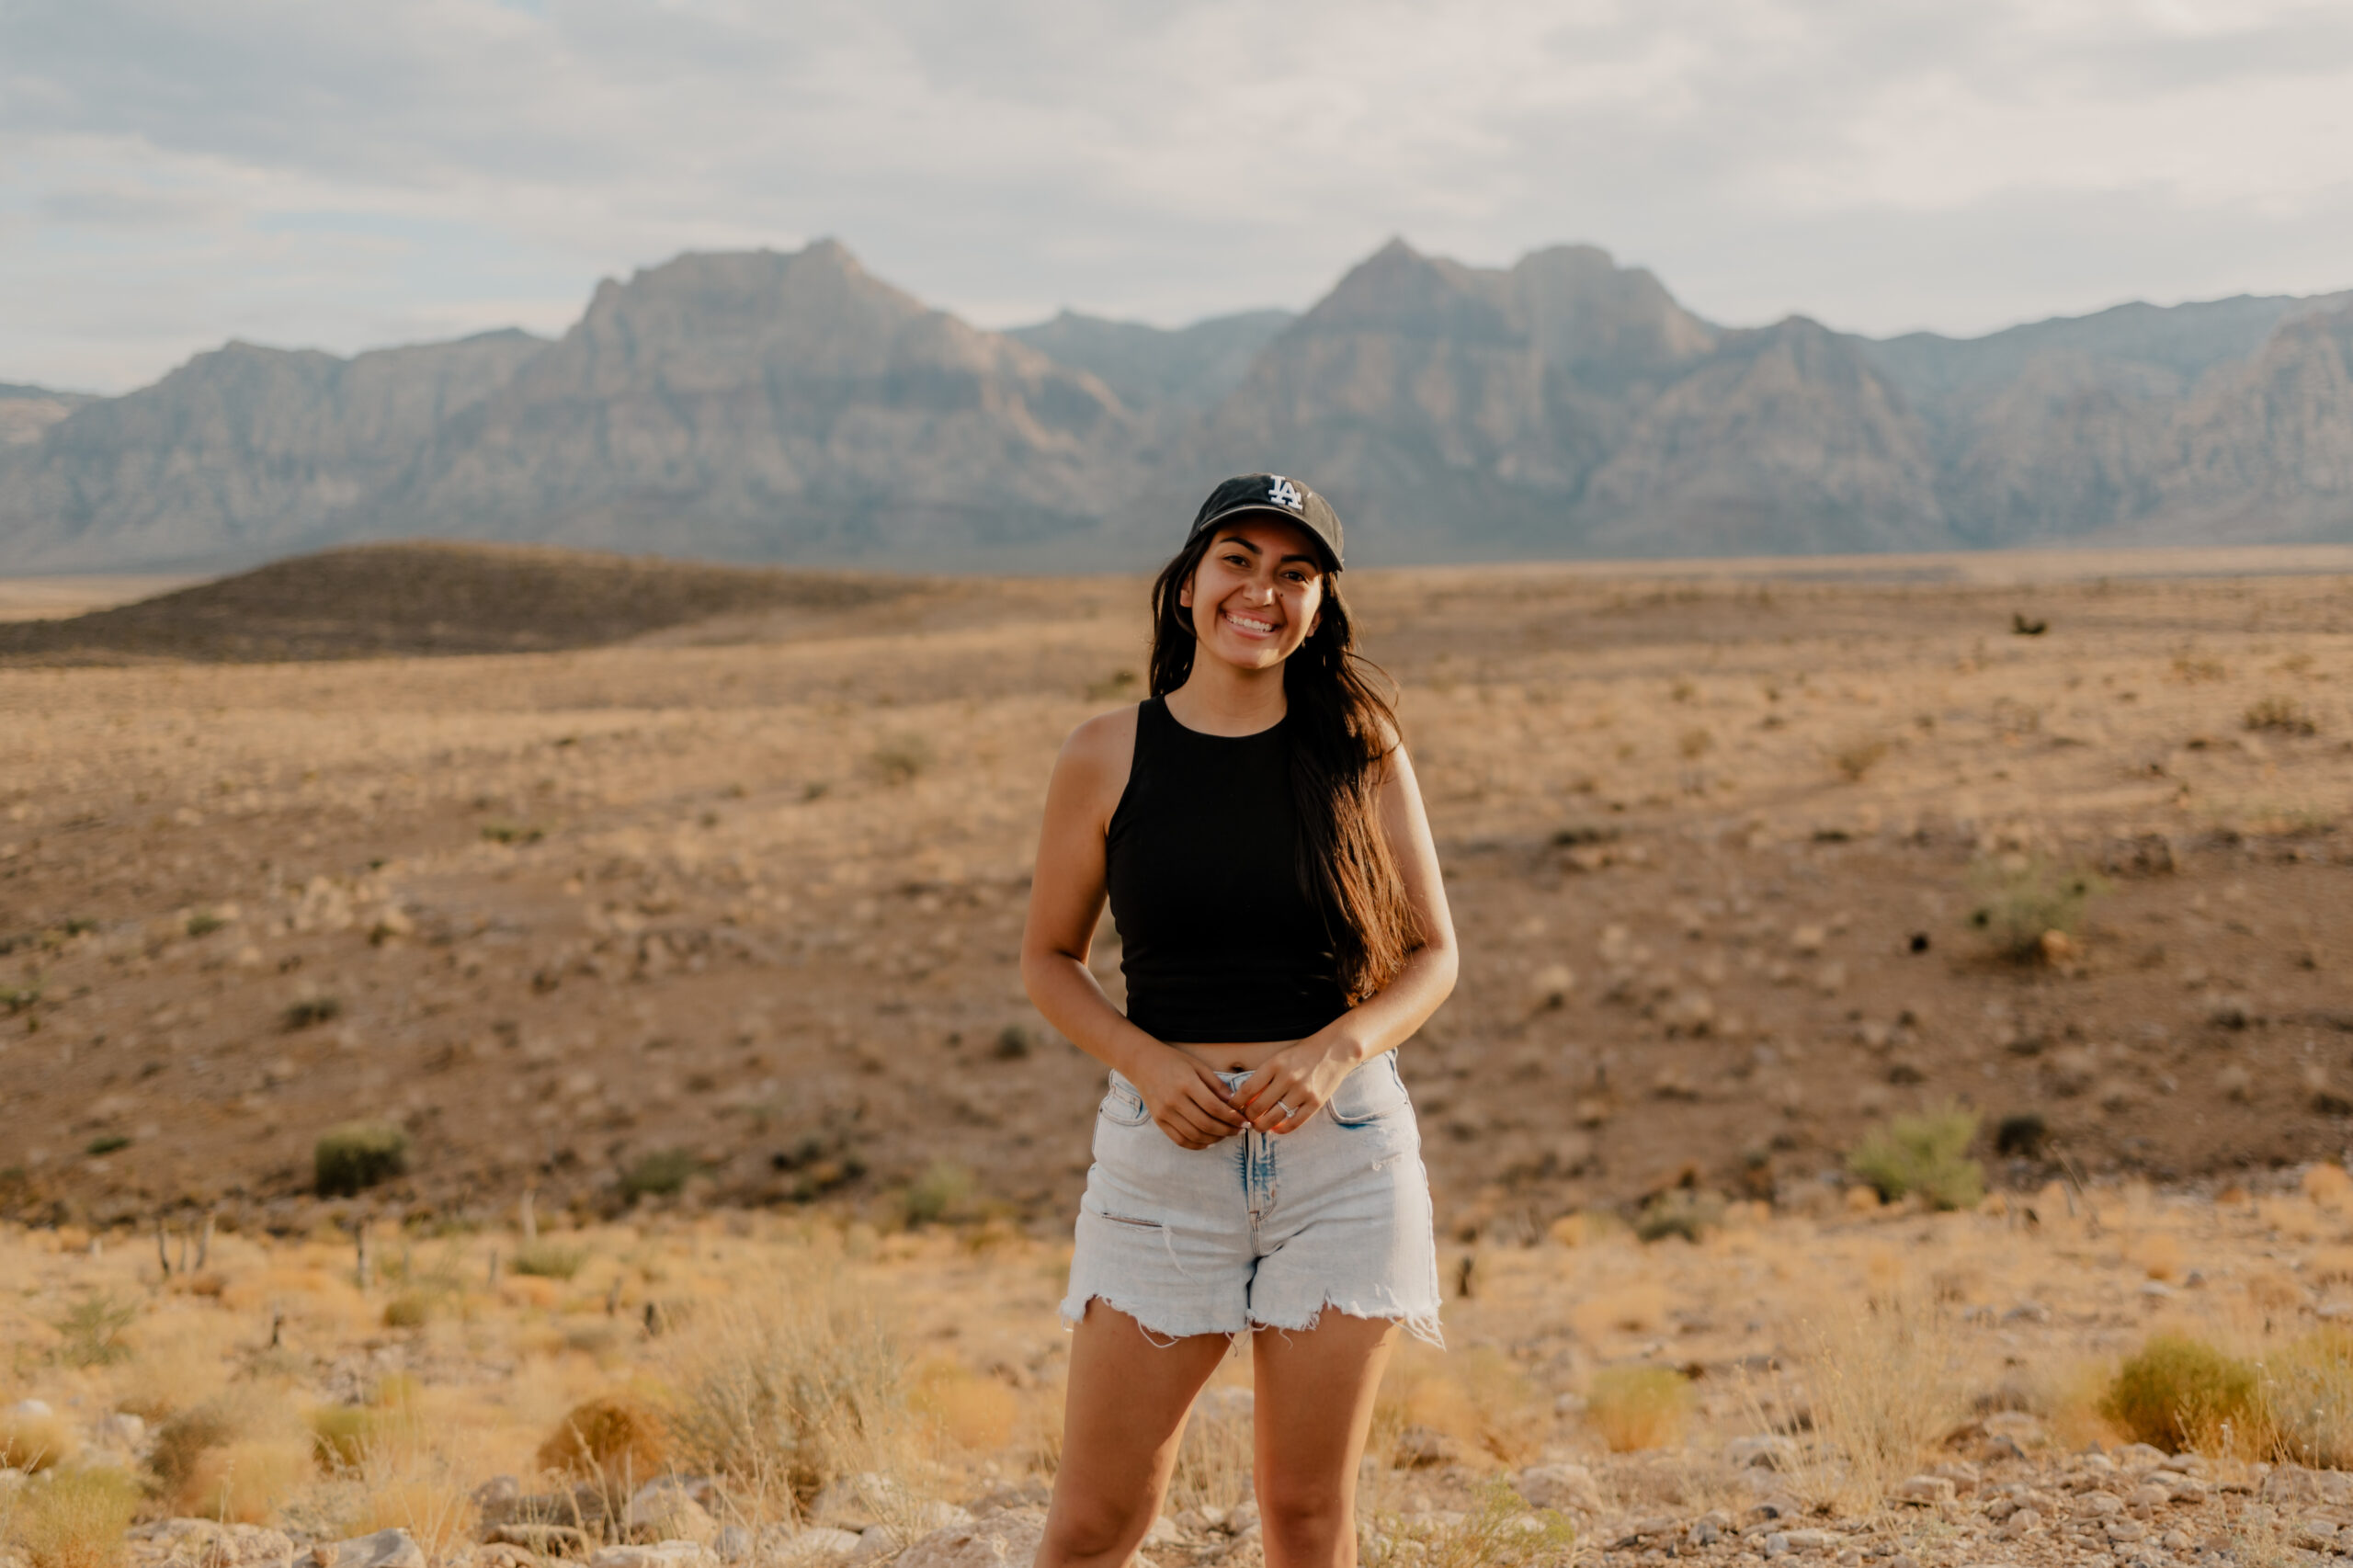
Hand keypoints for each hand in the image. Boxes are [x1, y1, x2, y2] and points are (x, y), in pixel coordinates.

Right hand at [1130, 1047, 1247, 1148]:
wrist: (1143, 1063)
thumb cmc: (1174, 1061)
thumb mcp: (1198, 1066)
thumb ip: (1217, 1085)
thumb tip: (1234, 1104)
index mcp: (1186, 1084)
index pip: (1214, 1107)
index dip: (1232, 1118)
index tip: (1244, 1122)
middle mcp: (1174, 1101)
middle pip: (1206, 1124)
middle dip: (1227, 1130)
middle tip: (1239, 1131)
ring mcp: (1164, 1113)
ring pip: (1195, 1135)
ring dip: (1215, 1139)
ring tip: (1226, 1135)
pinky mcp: (1158, 1121)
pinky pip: (1180, 1140)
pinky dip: (1197, 1145)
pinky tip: (1209, 1141)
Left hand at [1233, 1035, 1363, 1134]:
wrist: (1334, 1050)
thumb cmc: (1302, 1054)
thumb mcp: (1279, 1058)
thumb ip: (1264, 1077)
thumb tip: (1245, 1099)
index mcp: (1274, 1064)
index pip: (1247, 1089)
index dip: (1236, 1103)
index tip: (1232, 1108)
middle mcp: (1288, 1078)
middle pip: (1258, 1107)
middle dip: (1247, 1117)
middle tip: (1245, 1120)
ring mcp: (1303, 1091)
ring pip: (1274, 1118)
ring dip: (1261, 1126)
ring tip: (1258, 1126)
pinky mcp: (1316, 1102)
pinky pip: (1295, 1123)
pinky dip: (1282, 1129)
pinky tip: (1276, 1129)